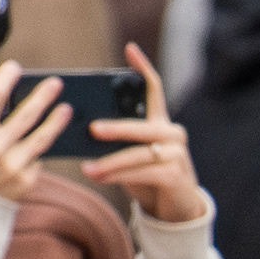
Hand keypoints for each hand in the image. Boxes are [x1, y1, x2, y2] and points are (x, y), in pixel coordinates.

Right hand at [0, 55, 68, 201]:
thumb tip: (3, 100)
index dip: (6, 77)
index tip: (15, 66)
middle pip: (27, 115)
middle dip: (43, 96)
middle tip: (56, 83)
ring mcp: (13, 167)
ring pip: (42, 138)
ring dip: (56, 121)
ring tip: (66, 109)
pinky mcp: (25, 182)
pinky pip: (35, 160)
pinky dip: (33, 154)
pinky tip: (32, 150)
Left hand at [79, 46, 207, 222]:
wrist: (175, 209)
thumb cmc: (147, 178)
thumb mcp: (131, 155)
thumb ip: (116, 142)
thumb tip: (82, 131)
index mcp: (160, 123)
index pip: (154, 89)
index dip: (143, 68)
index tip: (130, 49)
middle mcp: (173, 134)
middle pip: (141, 126)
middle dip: (116, 128)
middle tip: (92, 129)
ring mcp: (177, 154)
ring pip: (138, 154)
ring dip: (110, 162)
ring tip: (88, 169)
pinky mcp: (176, 175)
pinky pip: (143, 173)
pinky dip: (119, 176)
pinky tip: (100, 178)